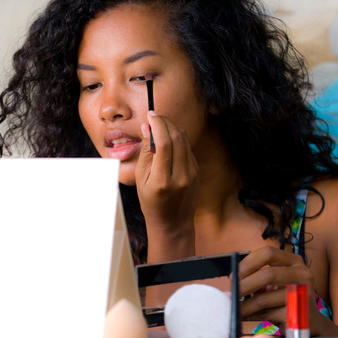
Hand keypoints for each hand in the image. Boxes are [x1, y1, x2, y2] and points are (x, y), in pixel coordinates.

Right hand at [134, 111, 198, 236]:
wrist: (172, 222)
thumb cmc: (151, 202)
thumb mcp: (141, 178)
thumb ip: (146, 152)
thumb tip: (148, 128)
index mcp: (163, 180)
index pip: (163, 143)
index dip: (157, 124)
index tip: (150, 115)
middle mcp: (181, 175)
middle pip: (176, 137)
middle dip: (165, 122)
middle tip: (154, 116)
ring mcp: (192, 173)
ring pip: (184, 140)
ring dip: (172, 127)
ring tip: (159, 123)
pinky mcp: (196, 171)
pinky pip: (187, 147)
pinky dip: (178, 138)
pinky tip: (168, 137)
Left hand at [238, 246, 333, 335]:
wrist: (310, 321)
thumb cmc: (286, 297)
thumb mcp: (276, 281)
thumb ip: (258, 275)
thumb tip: (233, 280)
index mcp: (294, 260)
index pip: (268, 253)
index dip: (248, 262)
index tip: (234, 275)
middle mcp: (302, 273)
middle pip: (268, 275)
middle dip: (244, 285)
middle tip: (231, 293)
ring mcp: (303, 294)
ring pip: (265, 298)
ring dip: (245, 305)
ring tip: (234, 308)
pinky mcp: (298, 314)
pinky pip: (268, 314)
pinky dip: (252, 315)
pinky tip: (245, 316)